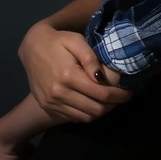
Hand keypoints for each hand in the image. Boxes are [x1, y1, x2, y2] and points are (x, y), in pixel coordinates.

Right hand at [18, 21, 133, 123]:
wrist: (31, 48)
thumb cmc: (57, 41)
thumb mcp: (76, 41)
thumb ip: (90, 58)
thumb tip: (101, 77)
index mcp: (68, 76)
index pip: (102, 94)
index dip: (120, 96)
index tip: (130, 92)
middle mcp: (59, 93)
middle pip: (96, 110)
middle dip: (114, 105)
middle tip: (122, 96)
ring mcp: (52, 102)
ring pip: (86, 117)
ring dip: (102, 111)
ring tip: (110, 100)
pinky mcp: (48, 107)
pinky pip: (74, 118)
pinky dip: (87, 113)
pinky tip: (93, 102)